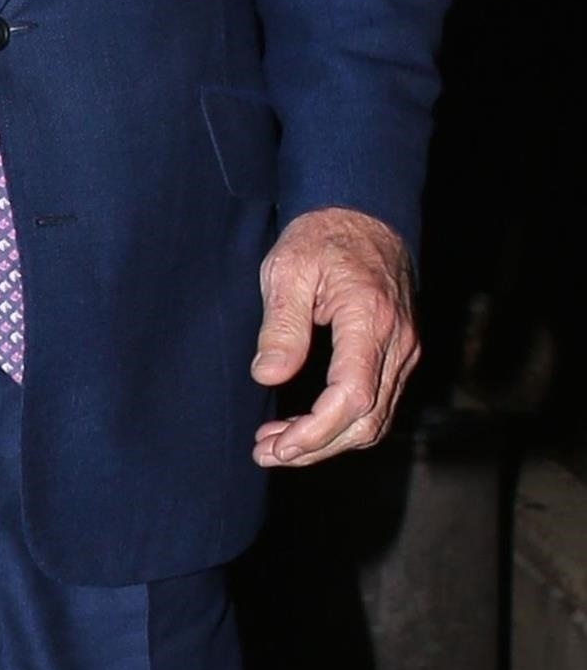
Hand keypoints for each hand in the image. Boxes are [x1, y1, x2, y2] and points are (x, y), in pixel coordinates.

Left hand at [250, 206, 419, 467]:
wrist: (363, 215)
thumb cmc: (320, 238)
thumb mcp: (287, 271)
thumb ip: (281, 325)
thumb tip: (268, 377)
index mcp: (370, 320)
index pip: (353, 397)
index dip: (316, 432)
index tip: (278, 446)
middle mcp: (398, 342)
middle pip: (367, 421)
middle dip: (316, 447)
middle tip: (265, 453)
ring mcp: (404, 351)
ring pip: (375, 420)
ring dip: (327, 442)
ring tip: (275, 445)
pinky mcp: (398, 355)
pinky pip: (378, 405)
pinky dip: (342, 426)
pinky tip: (302, 427)